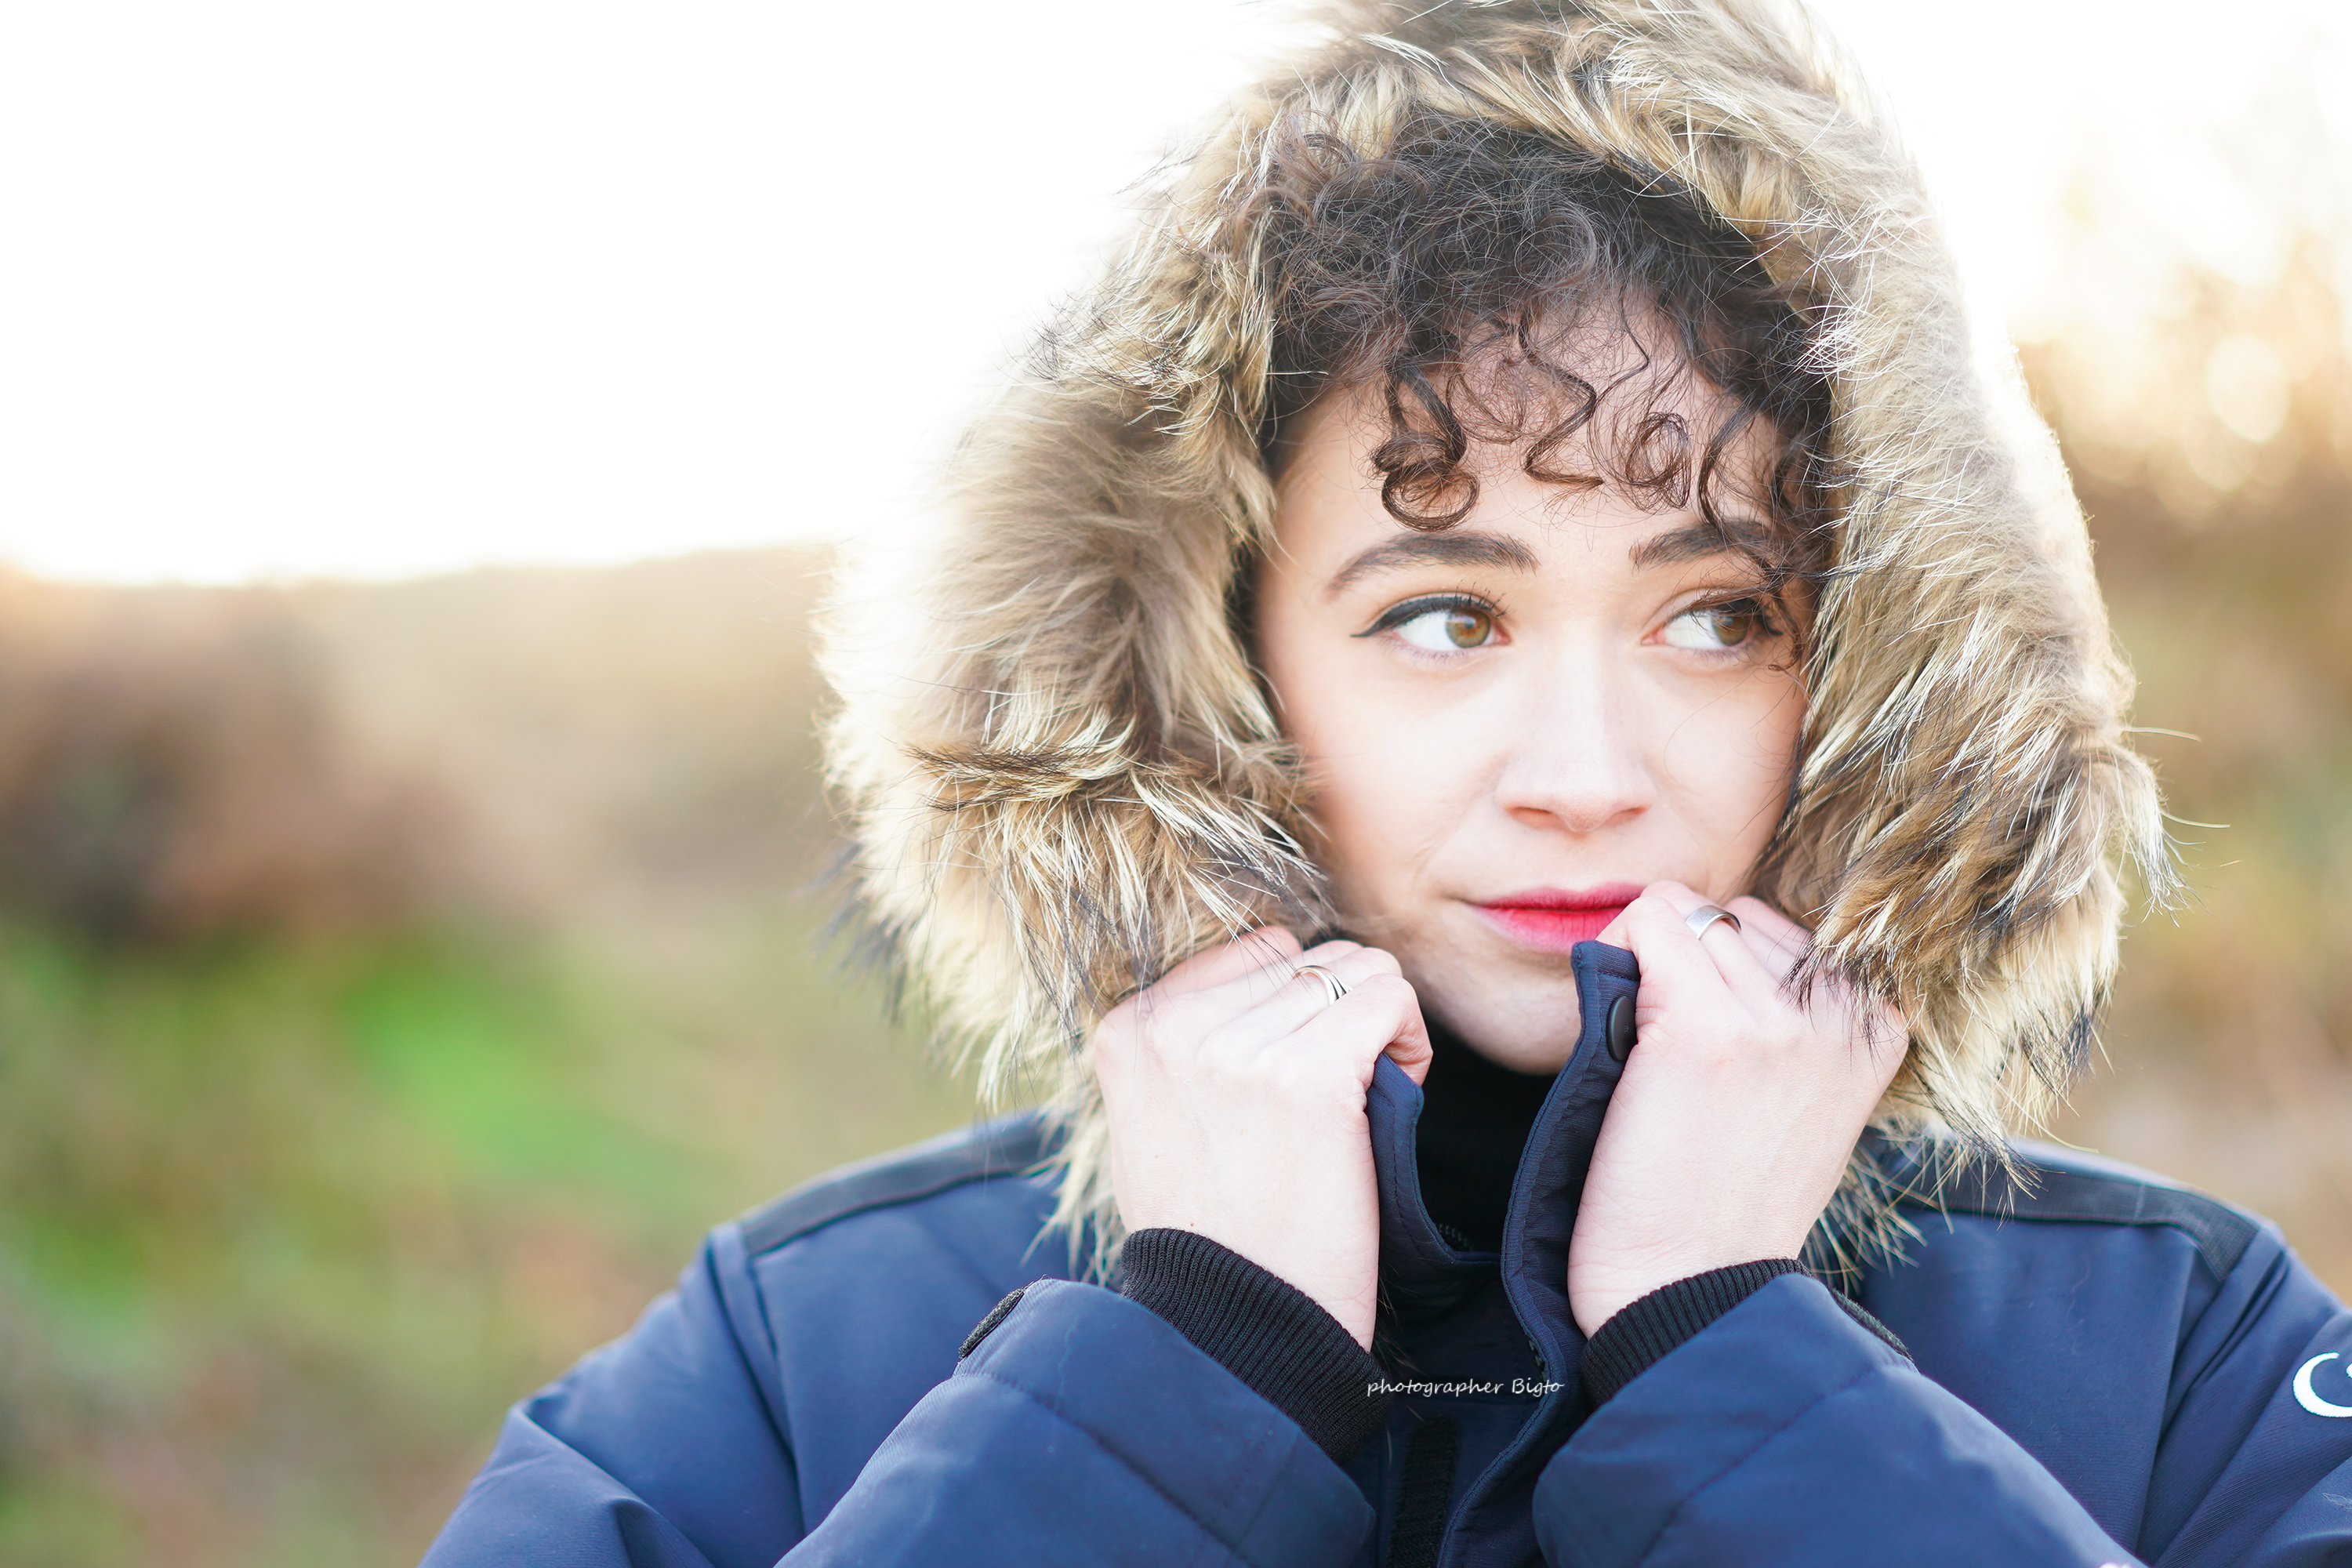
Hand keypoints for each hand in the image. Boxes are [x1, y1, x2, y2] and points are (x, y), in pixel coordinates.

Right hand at [1092, 929, 1431, 1348]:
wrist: (1237, 1328)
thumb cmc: (1214, 1235)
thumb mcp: (1157, 1121)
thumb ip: (1187, 1044)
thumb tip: (1264, 978)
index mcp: (1130, 1027)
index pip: (1254, 952)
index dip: (1294, 1007)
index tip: (1293, 1078)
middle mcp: (1173, 1023)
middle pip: (1308, 955)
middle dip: (1339, 1015)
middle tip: (1338, 1097)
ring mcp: (1237, 1045)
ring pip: (1359, 968)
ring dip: (1379, 1028)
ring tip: (1362, 1101)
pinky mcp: (1307, 1073)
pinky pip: (1391, 998)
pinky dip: (1409, 1044)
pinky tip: (1391, 1102)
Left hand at [1569, 882, 1906, 1336]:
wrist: (1691, 1288)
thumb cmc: (1724, 1199)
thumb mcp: (1802, 1099)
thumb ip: (1792, 1018)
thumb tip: (1721, 934)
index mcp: (1878, 1025)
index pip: (1783, 929)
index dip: (1722, 969)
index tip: (1708, 1042)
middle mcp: (1843, 1013)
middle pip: (1731, 914)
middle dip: (1685, 962)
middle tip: (1668, 1051)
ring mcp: (1780, 1019)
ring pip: (1685, 913)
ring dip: (1646, 965)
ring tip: (1650, 1055)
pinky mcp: (1706, 1028)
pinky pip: (1645, 923)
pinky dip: (1612, 957)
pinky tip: (1618, 1034)